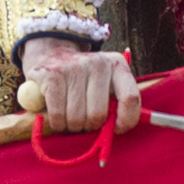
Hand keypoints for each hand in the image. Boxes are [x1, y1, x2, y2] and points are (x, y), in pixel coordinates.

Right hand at [19, 39, 141, 133]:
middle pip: (98, 114)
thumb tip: (115, 130)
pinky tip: (57, 115)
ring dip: (71, 126)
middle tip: (84, 121)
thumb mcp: (106, 84)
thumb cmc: (84, 80)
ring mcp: (74, 67)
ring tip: (70, 117)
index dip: (125, 120)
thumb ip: (116, 104)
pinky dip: (57, 123)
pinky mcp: (52, 75)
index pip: (130, 98)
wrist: (52, 54)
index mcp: (117, 66)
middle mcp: (98, 64)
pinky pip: (57, 115)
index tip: (116, 129)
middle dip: (89, 126)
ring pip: (76, 118)